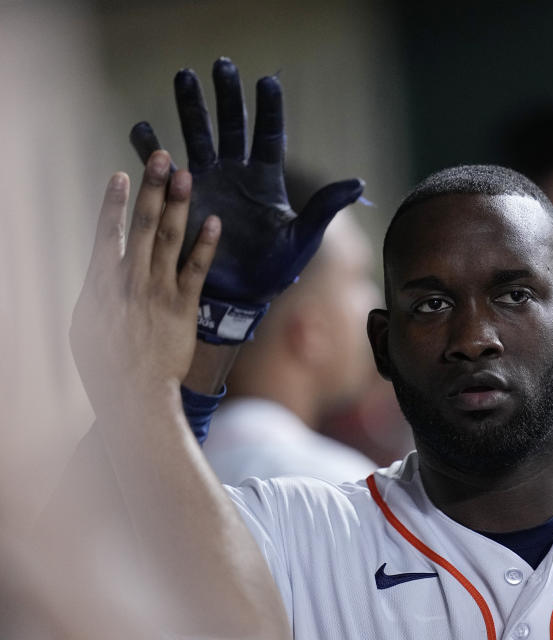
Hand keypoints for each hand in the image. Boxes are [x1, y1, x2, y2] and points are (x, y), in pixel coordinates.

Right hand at [70, 152, 219, 414]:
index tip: (122, 175)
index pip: (107, 235)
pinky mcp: (183, 308)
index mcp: (100, 286)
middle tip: (161, 158)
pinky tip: (214, 222)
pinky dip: (205, 245)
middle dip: (151, 189)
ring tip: (185, 175)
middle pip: (141, 227)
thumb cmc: (104, 365)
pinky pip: (197, 271)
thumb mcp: (83, 325)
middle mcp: (129, 283)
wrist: (133, 397)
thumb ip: (94, 293)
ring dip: (177, 205)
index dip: (114, 203)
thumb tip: (102, 269)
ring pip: (169, 240)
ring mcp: (158, 293)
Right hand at [129, 57, 363, 343]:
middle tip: (221, 66)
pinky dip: (152, 150)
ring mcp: (207, 182)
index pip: (268, 135)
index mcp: (266, 179)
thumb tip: (359, 184)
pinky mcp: (180, 198)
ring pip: (197, 135)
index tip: (267, 81)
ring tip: (184, 76)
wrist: (239, 296)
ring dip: (190, 108)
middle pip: (230, 125)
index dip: (268, 109)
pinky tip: (143, 130)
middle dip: (225, 96)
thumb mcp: (303, 237)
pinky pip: (163, 168)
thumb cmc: (276, 269)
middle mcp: (236, 173)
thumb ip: (324, 207)